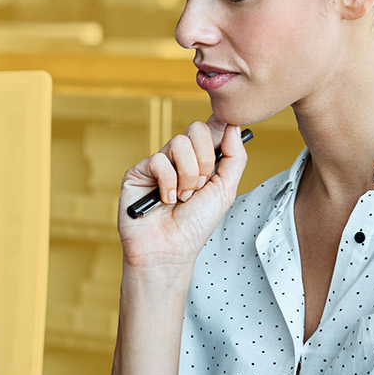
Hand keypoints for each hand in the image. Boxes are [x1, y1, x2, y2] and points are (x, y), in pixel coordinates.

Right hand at [118, 119, 247, 269]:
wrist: (170, 250)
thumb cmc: (195, 226)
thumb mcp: (225, 191)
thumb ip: (235, 158)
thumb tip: (233, 126)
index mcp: (201, 161)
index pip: (210, 129)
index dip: (219, 124)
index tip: (229, 125)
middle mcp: (180, 159)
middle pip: (196, 130)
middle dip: (205, 160)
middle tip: (200, 186)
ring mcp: (159, 164)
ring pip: (179, 143)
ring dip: (188, 176)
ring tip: (183, 197)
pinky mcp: (139, 171)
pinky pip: (159, 160)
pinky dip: (168, 183)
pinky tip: (166, 200)